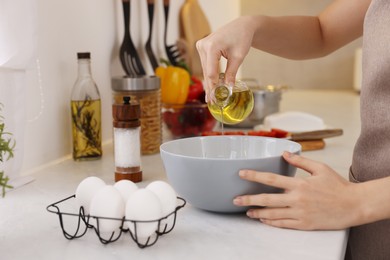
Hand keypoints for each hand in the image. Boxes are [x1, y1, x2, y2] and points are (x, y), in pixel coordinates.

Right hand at [196, 17, 255, 101]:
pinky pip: (206, 64)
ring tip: (211, 97)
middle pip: (207, 72)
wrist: (242, 26)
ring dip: (209, 82)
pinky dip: (210, 74)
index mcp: (211, 47)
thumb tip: (228, 88)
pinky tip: (210, 87)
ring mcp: (201, 46)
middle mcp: (203, 46)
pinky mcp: (202, 48)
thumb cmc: (242, 38)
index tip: (215, 99)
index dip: (214, 87)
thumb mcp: (238, 57)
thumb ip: (231, 73)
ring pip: (206, 69)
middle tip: (212, 102)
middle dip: (210, 87)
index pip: (211, 72)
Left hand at [233, 151, 363, 229]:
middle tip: (236, 200)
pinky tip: (264, 220)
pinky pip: (284, 224)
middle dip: (249, 199)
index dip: (254, 176)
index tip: (241, 174)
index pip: (271, 179)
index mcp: (299, 184)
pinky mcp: (304, 224)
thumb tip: (284, 153)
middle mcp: (297, 199)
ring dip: (258, 213)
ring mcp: (300, 213)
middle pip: (267, 199)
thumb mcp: (320, 168)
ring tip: (247, 212)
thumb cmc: (337, 185)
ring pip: (273, 214)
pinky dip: (272, 222)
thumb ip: (300, 162)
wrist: (353, 205)